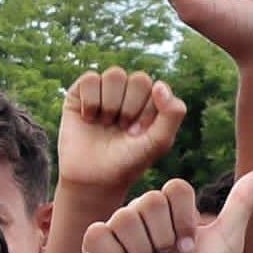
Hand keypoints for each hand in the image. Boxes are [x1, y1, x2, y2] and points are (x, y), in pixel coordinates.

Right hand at [55, 67, 186, 190]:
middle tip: (122, 130)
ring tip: (106, 123)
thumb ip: (172, 114)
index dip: (147, 113)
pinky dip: (91, 101)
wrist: (92, 178)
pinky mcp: (80, 92)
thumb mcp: (158, 142)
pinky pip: (91, 78)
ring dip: (111, 104)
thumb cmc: (128, 161)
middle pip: (139, 79)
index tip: (138, 135)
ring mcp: (105, 90)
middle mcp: (129, 92)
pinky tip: (89, 118)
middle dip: (131, 108)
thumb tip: (159, 84)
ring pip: (115, 75)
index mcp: (151, 101)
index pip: (157, 89)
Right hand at [83, 170, 252, 252]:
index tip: (190, 246)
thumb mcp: (226, 243)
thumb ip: (242, 204)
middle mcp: (143, 214)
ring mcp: (117, 230)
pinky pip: (99, 233)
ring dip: (142, 250)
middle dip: (164, 236)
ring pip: (125, 217)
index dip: (185, 220)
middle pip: (150, 201)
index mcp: (171, 209)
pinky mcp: (94, 248)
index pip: (175, 188)